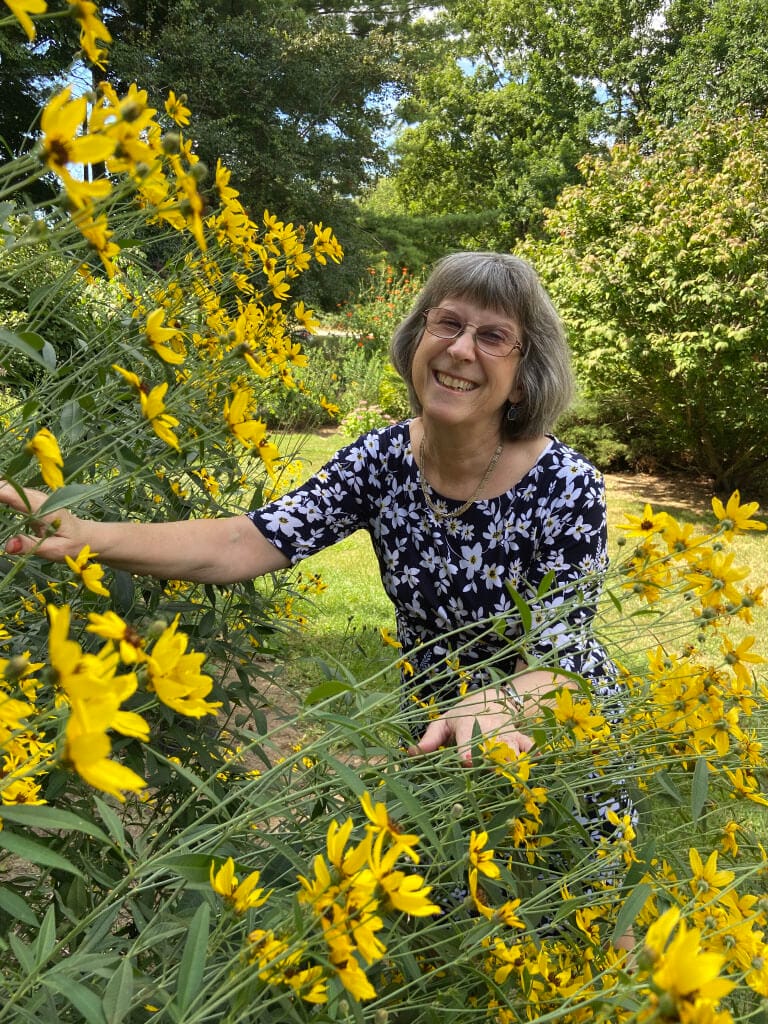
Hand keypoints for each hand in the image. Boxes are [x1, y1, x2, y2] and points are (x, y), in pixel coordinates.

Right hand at [0, 481, 85, 562]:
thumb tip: (8, 545)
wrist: (88, 537)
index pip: (12, 495)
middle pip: (5, 487)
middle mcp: (38, 498)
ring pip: (6, 487)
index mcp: (44, 508)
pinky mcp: (31, 501)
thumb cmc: (75, 546)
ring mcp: (34, 497)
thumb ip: (31, 546)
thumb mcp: (55, 551)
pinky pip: (9, 493)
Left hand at [408, 688, 533, 766]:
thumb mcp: (444, 722)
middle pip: (491, 747)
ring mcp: (506, 734)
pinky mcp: (520, 737)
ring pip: (511, 749)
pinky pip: (529, 746)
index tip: (466, 761)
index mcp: (467, 723)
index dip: (466, 750)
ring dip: (511, 763)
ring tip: (513, 778)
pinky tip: (534, 765)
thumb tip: (411, 754)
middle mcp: (488, 729)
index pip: (466, 737)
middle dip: (491, 761)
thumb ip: (430, 738)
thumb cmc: (463, 715)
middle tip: (491, 773)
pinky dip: (532, 755)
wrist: (493, 699)